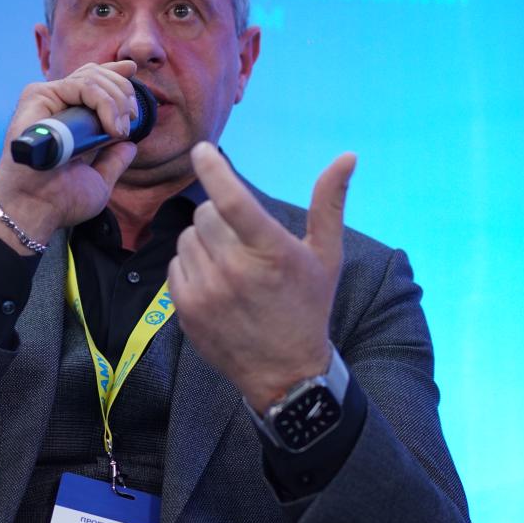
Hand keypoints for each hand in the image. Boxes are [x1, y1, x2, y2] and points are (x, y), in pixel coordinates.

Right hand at [0, 60, 140, 252]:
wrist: (37, 207)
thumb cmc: (60, 200)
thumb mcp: (99, 179)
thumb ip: (114, 160)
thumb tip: (131, 145)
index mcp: (69, 117)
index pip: (93, 81)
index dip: (115, 74)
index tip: (133, 71)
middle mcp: (56, 104)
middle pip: (97, 75)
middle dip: (124, 94)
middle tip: (129, 123)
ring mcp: (47, 98)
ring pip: (93, 78)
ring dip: (116, 102)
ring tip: (119, 131)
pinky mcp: (38, 96)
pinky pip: (82, 86)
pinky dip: (104, 102)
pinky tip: (110, 127)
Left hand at [168, 143, 356, 411]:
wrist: (285, 373)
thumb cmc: (308, 307)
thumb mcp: (326, 256)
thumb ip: (329, 203)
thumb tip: (347, 156)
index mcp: (271, 252)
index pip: (231, 200)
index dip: (213, 169)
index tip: (201, 149)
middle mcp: (235, 270)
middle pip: (206, 214)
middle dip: (220, 216)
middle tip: (241, 239)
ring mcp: (207, 291)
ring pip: (188, 237)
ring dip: (204, 242)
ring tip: (230, 264)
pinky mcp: (186, 308)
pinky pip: (176, 264)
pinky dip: (191, 265)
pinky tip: (215, 282)